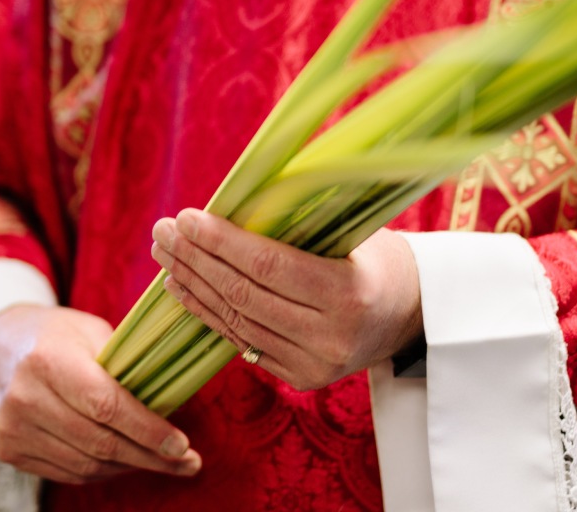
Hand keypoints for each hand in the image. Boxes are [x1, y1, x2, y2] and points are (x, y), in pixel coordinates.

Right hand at [0, 305, 202, 483]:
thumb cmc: (57, 335)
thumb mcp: (92, 331)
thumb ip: (126, 365)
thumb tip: (173, 402)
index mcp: (48, 360)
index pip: (106, 406)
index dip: (148, 430)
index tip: (182, 445)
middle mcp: (25, 398)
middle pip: (99, 442)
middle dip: (150, 456)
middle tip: (188, 463)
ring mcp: (12, 429)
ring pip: (86, 464)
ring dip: (130, 467)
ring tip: (163, 462)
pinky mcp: (8, 450)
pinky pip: (68, 472)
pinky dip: (103, 470)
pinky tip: (127, 461)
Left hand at [150, 209, 421, 390]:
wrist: (412, 314)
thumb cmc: (380, 258)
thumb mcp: (355, 232)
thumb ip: (303, 223)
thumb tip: (236, 198)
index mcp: (349, 294)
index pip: (269, 267)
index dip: (223, 242)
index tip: (187, 217)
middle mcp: (330, 337)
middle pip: (244, 296)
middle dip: (197, 260)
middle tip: (164, 230)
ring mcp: (313, 364)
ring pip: (236, 322)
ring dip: (193, 286)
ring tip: (165, 254)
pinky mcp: (299, 378)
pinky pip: (241, 342)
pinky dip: (207, 313)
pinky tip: (182, 287)